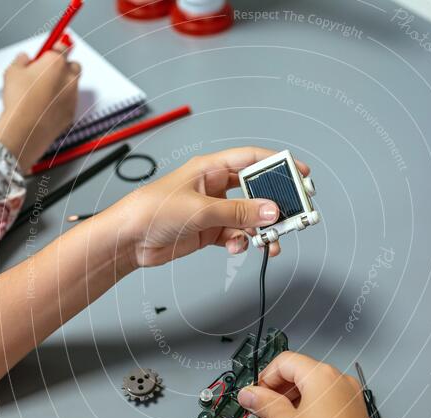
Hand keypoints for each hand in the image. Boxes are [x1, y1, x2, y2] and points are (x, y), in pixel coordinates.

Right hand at [0, 44, 79, 170]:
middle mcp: (68, 78)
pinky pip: (69, 103)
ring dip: (62, 86)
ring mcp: (72, 96)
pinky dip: (61, 103)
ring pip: (72, 86)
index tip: (52, 48)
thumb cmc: (20, 101)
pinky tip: (46, 107)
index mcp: (55, 62)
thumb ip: (21, 60)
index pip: (62, 46)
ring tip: (43, 92)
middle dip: (63, 67)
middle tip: (47, 71)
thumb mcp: (12, 71)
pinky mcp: (71, 113)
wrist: (25, 129)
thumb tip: (24, 59)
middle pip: (73, 65)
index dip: (55, 47)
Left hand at [116, 147, 306, 268]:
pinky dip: (242, 241)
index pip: (252, 160)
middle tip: (294, 216)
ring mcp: (213, 210)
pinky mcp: (209, 231)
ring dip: (261, 229)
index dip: (278, 164)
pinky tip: (239, 246)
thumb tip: (271, 211)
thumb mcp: (201, 209)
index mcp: (211, 168)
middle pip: (256, 191)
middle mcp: (215, 187)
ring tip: (271, 242)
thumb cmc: (153, 210)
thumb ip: (238, 211)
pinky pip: (236, 234)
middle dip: (275, 204)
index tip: (301, 174)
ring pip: (249, 217)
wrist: (129, 240)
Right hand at [237, 352, 405, 417]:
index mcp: (321, 375)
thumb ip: (264, 403)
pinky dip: (311, 405)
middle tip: (263, 409)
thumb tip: (249, 394)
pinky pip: (328, 398)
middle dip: (278, 387)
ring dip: (293, 397)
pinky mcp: (356, 411)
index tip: (255, 394)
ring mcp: (351, 395)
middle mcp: (340, 379)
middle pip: (301, 370)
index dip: (265, 376)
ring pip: (315, 385)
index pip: (285, 361)